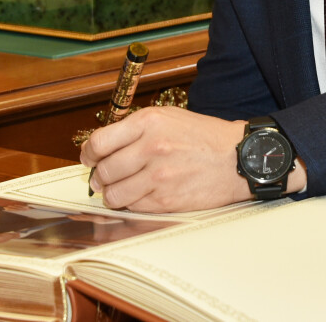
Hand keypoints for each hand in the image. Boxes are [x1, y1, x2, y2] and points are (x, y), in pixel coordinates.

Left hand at [80, 107, 249, 212]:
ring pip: (114, 193)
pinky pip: (132, 206)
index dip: (88, 154)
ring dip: (112, 194)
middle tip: (104, 178)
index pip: (99, 142)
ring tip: (120, 189)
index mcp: (149, 121)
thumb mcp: (169, 118)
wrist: (237, 158)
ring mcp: (158, 175)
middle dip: (99, 177)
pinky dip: (131, 203)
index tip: (89, 158)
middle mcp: (151, 146)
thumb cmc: (204, 137)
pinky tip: (140, 195)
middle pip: (104, 170)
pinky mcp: (166, 200)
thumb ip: (136, 129)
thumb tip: (103, 146)